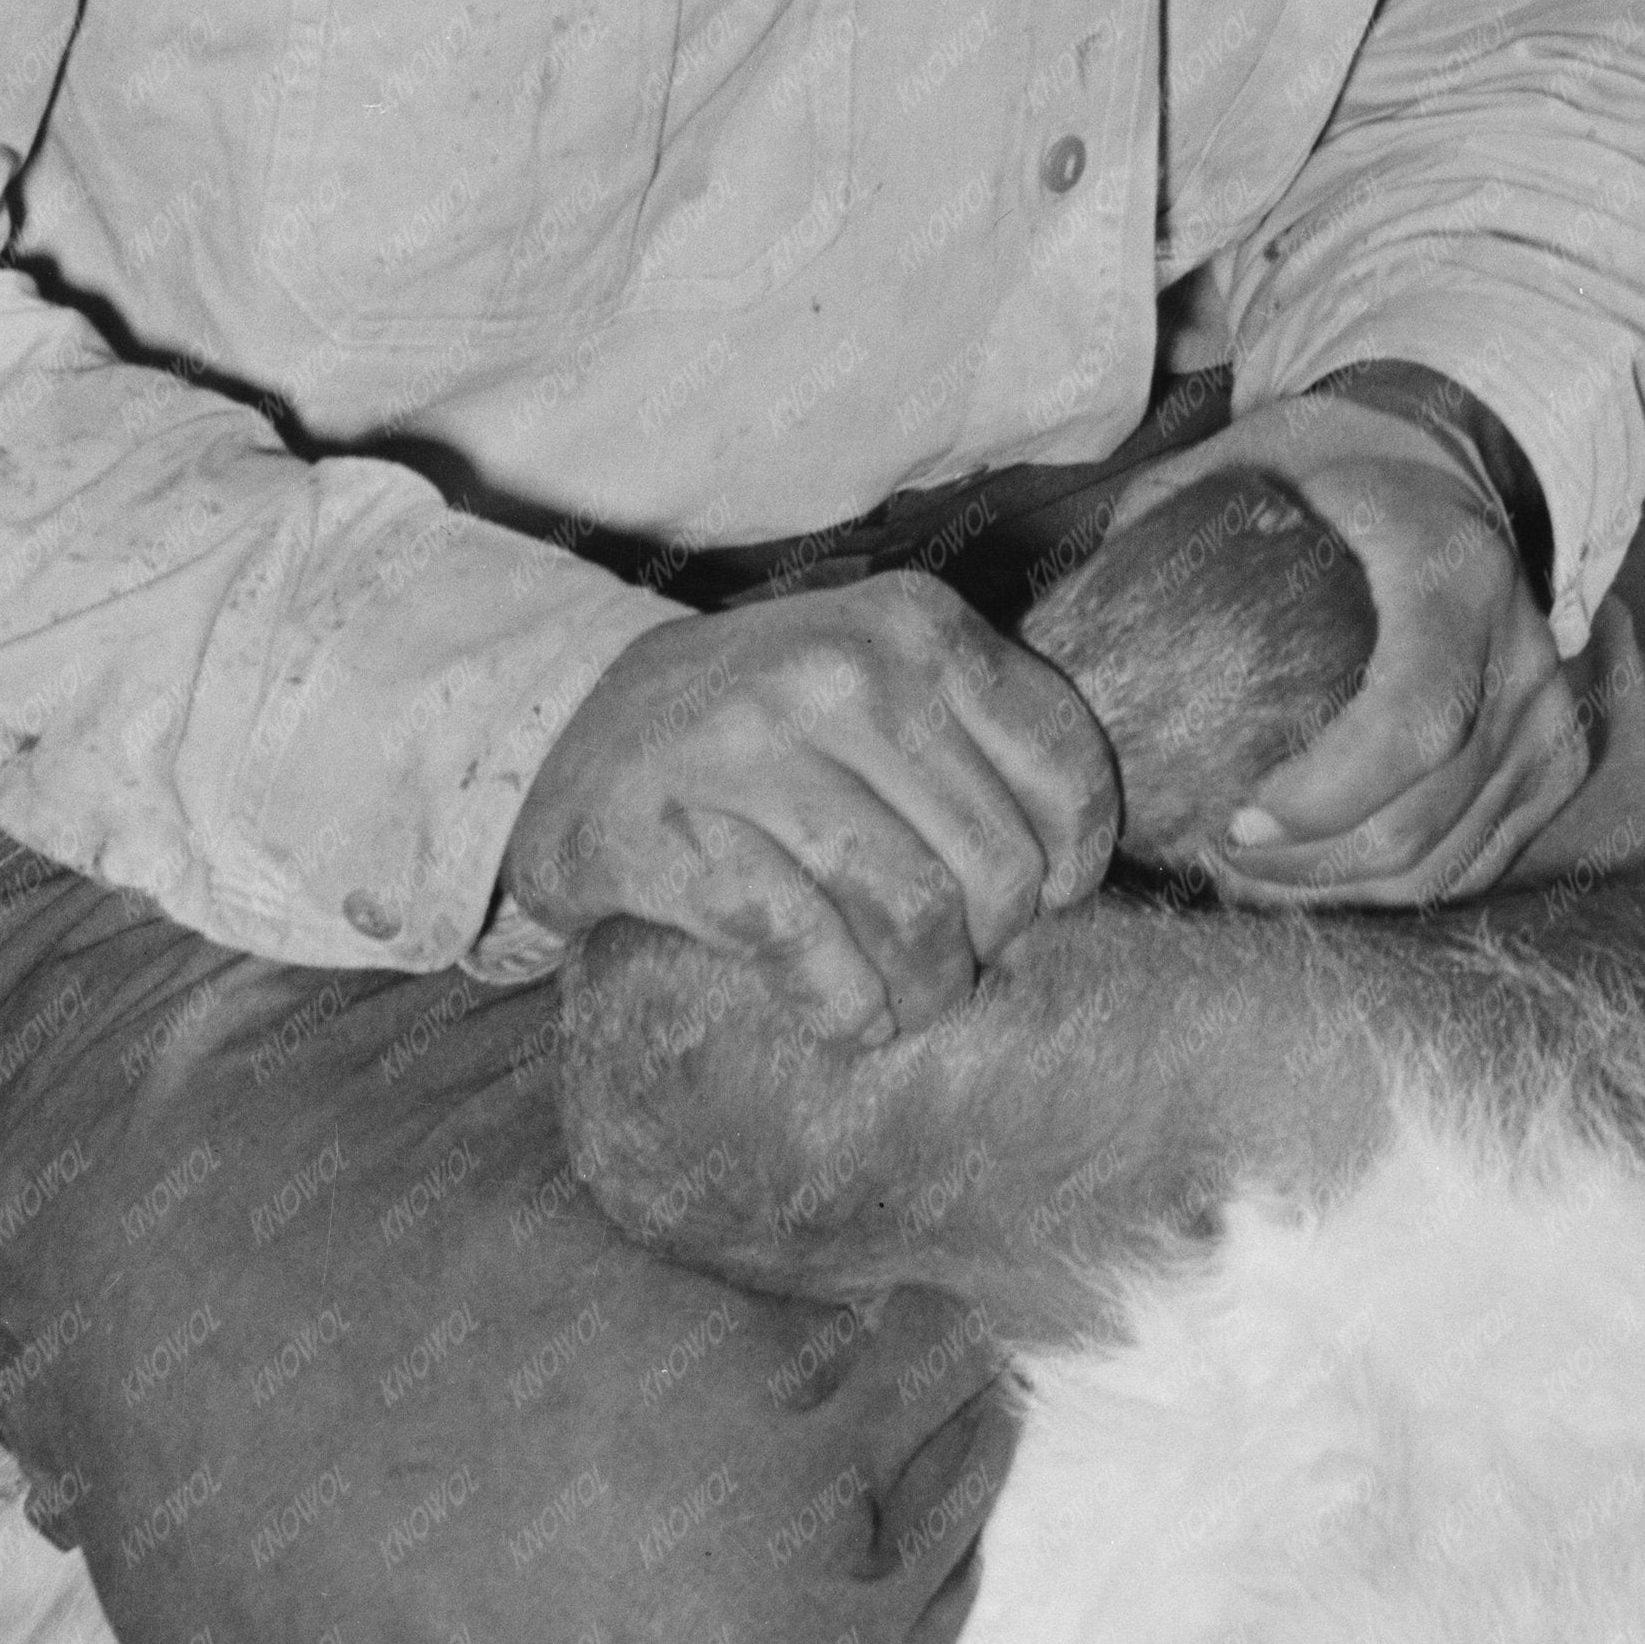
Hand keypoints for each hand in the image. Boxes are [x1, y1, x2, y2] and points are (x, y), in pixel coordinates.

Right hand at [502, 576, 1118, 1047]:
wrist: (571, 727)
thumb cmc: (763, 725)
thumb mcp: (879, 676)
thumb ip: (976, 733)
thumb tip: (1072, 868)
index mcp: (915, 624)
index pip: (1063, 764)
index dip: (1073, 862)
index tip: (1045, 904)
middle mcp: (841, 671)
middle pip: (992, 860)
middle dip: (992, 943)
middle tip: (959, 966)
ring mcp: (750, 750)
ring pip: (911, 912)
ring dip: (924, 990)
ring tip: (909, 1006)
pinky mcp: (675, 838)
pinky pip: (806, 949)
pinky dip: (843, 1006)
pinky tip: (846, 1019)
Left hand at [1103, 389, 1585, 902]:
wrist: (1450, 461)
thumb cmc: (1336, 471)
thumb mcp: (1253, 460)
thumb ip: (1172, 517)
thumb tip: (1079, 618)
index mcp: (1455, 578)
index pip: (1413, 722)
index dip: (1326, 796)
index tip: (1233, 819)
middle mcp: (1526, 655)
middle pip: (1425, 817)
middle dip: (1308, 866)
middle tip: (1214, 856)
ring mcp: (1551, 717)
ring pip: (1447, 860)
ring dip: (1338, 890)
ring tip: (1247, 874)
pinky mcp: (1555, 763)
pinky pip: (1472, 863)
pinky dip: (1387, 888)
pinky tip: (1312, 874)